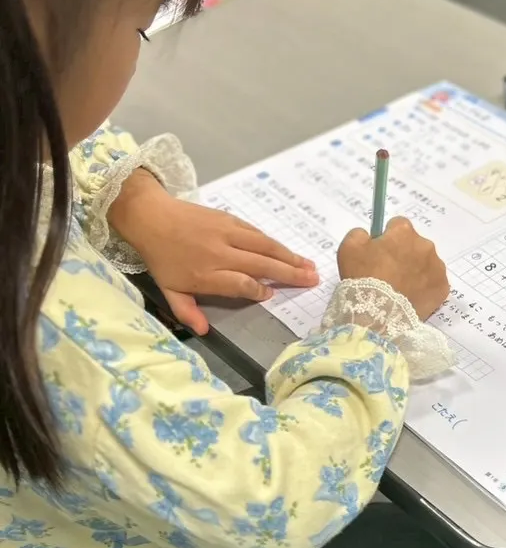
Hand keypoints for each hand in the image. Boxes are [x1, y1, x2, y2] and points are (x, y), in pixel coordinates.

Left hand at [110, 173, 317, 334]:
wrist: (151, 216)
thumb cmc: (161, 257)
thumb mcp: (168, 290)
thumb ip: (187, 311)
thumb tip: (204, 331)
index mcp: (205, 274)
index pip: (242, 284)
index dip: (259, 290)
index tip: (270, 295)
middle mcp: (220, 253)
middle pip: (261, 265)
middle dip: (289, 273)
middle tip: (313, 280)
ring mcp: (227, 233)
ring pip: (265, 246)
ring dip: (290, 256)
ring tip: (310, 265)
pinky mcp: (230, 219)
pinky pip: (257, 233)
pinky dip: (274, 243)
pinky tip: (287, 250)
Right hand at [338, 218, 448, 320]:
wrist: (378, 314)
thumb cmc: (363, 277)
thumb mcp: (350, 247)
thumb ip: (360, 234)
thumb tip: (370, 236)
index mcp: (404, 232)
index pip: (398, 225)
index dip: (388, 238)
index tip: (380, 251)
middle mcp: (425, 245)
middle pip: (414, 245)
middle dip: (403, 254)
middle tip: (388, 272)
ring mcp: (437, 268)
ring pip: (425, 264)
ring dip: (415, 270)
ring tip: (400, 287)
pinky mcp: (442, 288)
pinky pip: (433, 283)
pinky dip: (424, 288)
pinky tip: (411, 297)